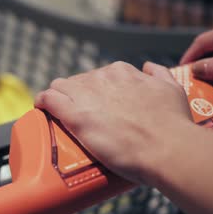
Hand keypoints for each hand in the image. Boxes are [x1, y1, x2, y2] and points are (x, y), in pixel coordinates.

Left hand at [35, 61, 192, 183]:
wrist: (165, 147)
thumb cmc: (171, 123)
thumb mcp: (172, 88)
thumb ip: (158, 73)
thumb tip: (147, 66)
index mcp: (121, 72)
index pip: (98, 76)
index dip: (94, 90)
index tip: (95, 102)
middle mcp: (101, 78)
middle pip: (78, 82)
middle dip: (76, 95)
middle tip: (81, 113)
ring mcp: (86, 96)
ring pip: (59, 87)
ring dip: (57, 96)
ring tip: (57, 111)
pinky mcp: (75, 116)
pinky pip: (48, 99)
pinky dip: (42, 102)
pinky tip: (40, 107)